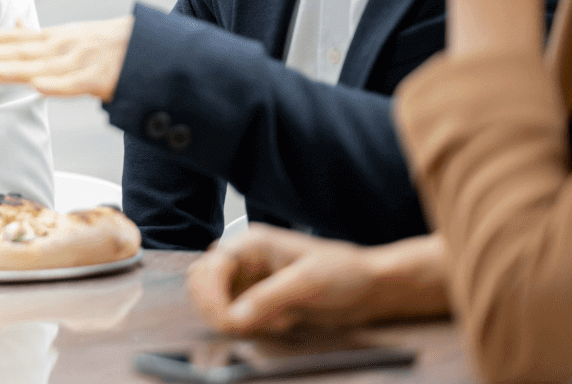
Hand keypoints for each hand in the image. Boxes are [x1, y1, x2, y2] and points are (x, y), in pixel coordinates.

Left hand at [0, 17, 133, 101]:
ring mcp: (84, 61)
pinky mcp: (104, 78)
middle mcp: (65, 46)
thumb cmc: (111, 45)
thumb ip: (41, 36)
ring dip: (19, 68)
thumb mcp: (72, 36)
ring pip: (46, 67)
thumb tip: (14, 24)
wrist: (156, 49)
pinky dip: (59, 85)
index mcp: (56, 39)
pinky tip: (40, 86)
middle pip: (23, 49)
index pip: (15, 38)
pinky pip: (78, 84)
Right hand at [187, 226, 446, 335]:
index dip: (211, 297)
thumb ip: (268, 298)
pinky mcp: (256, 299)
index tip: (228, 322)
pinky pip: (234, 314)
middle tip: (242, 328)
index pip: (209, 268)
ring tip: (269, 323)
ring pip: (213, 300)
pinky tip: (279, 324)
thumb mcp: (308, 283)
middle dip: (215, 308)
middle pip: (201, 282)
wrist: (370, 288)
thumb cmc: (344, 274)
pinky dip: (248, 326)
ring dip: (230, 318)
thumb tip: (233, 318)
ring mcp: (248, 279)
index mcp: (250, 244)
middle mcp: (243, 259)